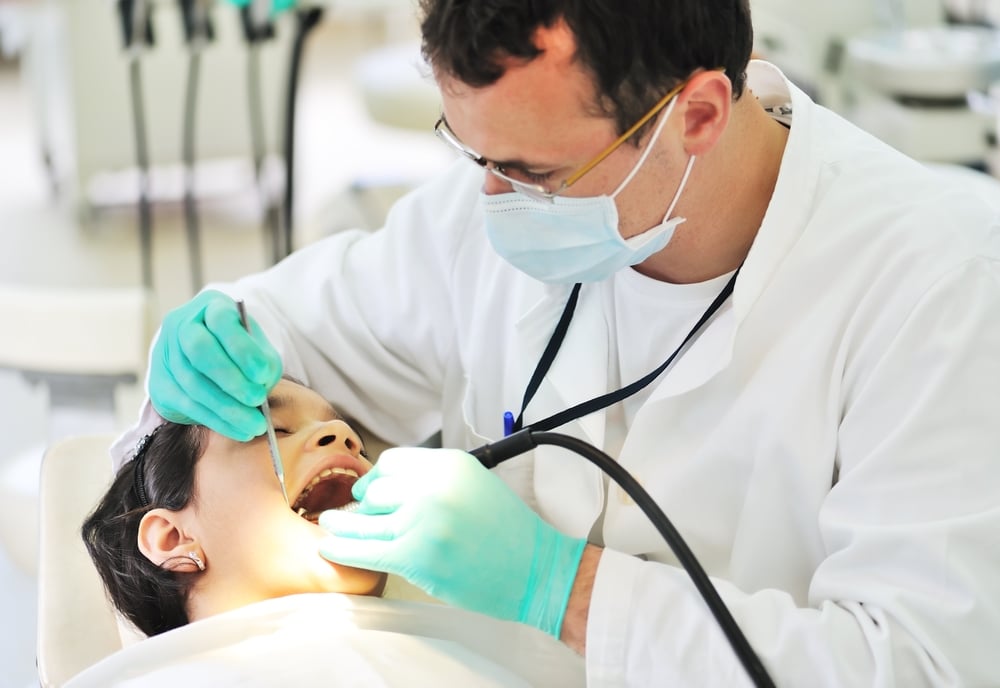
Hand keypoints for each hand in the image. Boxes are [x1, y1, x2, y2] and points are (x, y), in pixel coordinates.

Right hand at [148, 290, 281, 439]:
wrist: (210, 358)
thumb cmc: (242, 351)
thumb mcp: (259, 348)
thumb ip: (263, 362)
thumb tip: (261, 385)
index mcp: (211, 306)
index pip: (221, 321)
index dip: (241, 348)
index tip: (263, 374)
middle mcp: (182, 324)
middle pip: (200, 351)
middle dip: (231, 379)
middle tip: (257, 400)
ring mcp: (166, 353)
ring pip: (192, 382)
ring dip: (226, 407)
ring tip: (255, 424)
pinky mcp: (160, 383)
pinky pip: (187, 404)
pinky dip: (217, 420)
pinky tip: (239, 430)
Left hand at [318, 447, 586, 637]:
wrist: (534, 568)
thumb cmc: (507, 531)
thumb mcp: (475, 483)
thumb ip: (435, 478)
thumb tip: (389, 485)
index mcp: (448, 463)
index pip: (393, 462)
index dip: (377, 477)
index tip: (370, 489)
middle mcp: (432, 486)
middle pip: (377, 489)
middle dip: (364, 502)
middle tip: (355, 512)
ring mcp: (422, 521)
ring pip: (367, 519)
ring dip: (342, 523)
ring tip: (328, 524)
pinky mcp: (415, 556)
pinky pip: (367, 550)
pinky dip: (343, 548)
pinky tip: (329, 547)